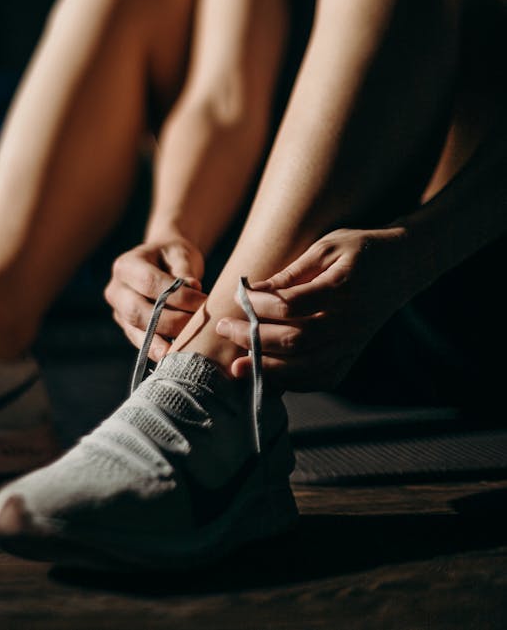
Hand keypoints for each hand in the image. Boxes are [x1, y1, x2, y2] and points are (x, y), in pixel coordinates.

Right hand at [105, 237, 205, 360]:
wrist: (162, 261)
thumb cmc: (172, 255)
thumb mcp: (180, 254)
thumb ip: (184, 271)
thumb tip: (193, 288)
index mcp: (126, 265)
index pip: (149, 283)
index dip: (177, 295)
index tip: (203, 301)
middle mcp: (116, 289)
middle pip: (138, 311)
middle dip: (170, 321)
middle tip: (197, 323)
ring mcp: (118, 311)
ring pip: (137, 331)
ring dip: (165, 339)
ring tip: (189, 343)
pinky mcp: (127, 327)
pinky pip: (141, 342)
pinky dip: (158, 349)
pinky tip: (175, 353)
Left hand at [216, 226, 409, 389]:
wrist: (405, 265)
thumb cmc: (360, 249)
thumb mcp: (326, 247)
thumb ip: (291, 272)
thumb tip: (253, 290)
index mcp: (342, 288)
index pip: (292, 305)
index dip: (259, 305)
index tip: (238, 296)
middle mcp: (349, 321)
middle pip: (296, 341)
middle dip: (253, 338)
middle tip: (223, 328)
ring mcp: (353, 342)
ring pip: (308, 368)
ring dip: (269, 369)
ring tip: (237, 365)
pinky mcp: (353, 354)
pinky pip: (323, 377)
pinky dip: (295, 382)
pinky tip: (269, 375)